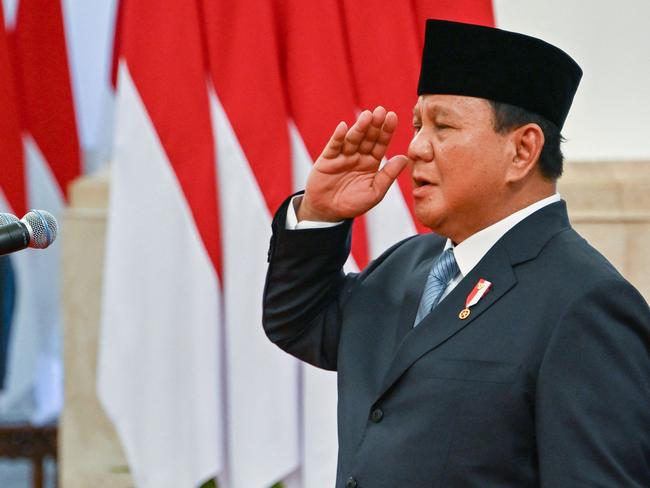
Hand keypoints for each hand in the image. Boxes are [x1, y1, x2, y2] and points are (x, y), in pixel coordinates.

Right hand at [298, 106, 408, 221]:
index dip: (386, 131)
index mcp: (371, 163)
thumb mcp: (374, 192)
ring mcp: (342, 156)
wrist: (328, 213)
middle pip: (367, 138)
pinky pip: (334, 146)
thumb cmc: (352, 204)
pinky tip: (343, 127)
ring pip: (352, 139)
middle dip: (374, 125)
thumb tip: (404, 158)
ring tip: (366, 116)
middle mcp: (358, 156)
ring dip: (359, 127)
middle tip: (381, 111)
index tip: (392, 117)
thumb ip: (388, 175)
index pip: (380, 144)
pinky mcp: (327, 160)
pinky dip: (338, 137)